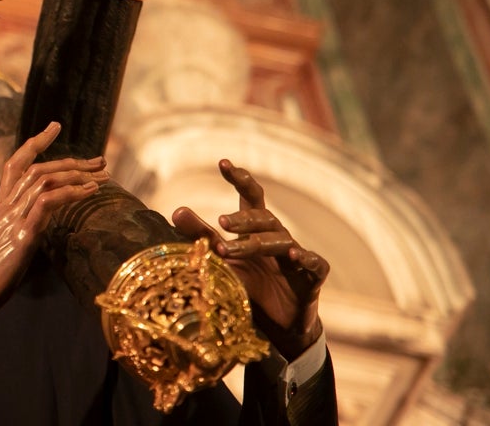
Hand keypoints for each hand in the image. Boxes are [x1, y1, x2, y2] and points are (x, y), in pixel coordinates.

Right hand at [0, 122, 108, 330]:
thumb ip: (12, 238)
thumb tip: (27, 238)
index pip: (16, 166)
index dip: (35, 143)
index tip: (54, 127)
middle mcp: (5, 208)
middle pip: (37, 169)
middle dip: (70, 161)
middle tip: (99, 160)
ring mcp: (12, 220)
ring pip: (43, 179)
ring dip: (76, 174)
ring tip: (102, 174)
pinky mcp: (20, 236)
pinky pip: (46, 203)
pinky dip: (70, 192)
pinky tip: (90, 192)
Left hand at [172, 160, 328, 359]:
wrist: (277, 325)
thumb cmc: (249, 285)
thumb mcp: (222, 261)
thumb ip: (202, 236)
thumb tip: (176, 210)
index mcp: (256, 229)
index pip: (251, 197)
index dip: (240, 179)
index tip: (223, 163)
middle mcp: (278, 236)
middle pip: (263, 218)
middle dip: (242, 219)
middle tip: (220, 222)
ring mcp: (296, 255)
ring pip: (280, 240)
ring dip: (255, 244)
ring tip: (231, 247)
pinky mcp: (312, 276)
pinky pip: (314, 262)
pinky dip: (305, 257)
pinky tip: (294, 255)